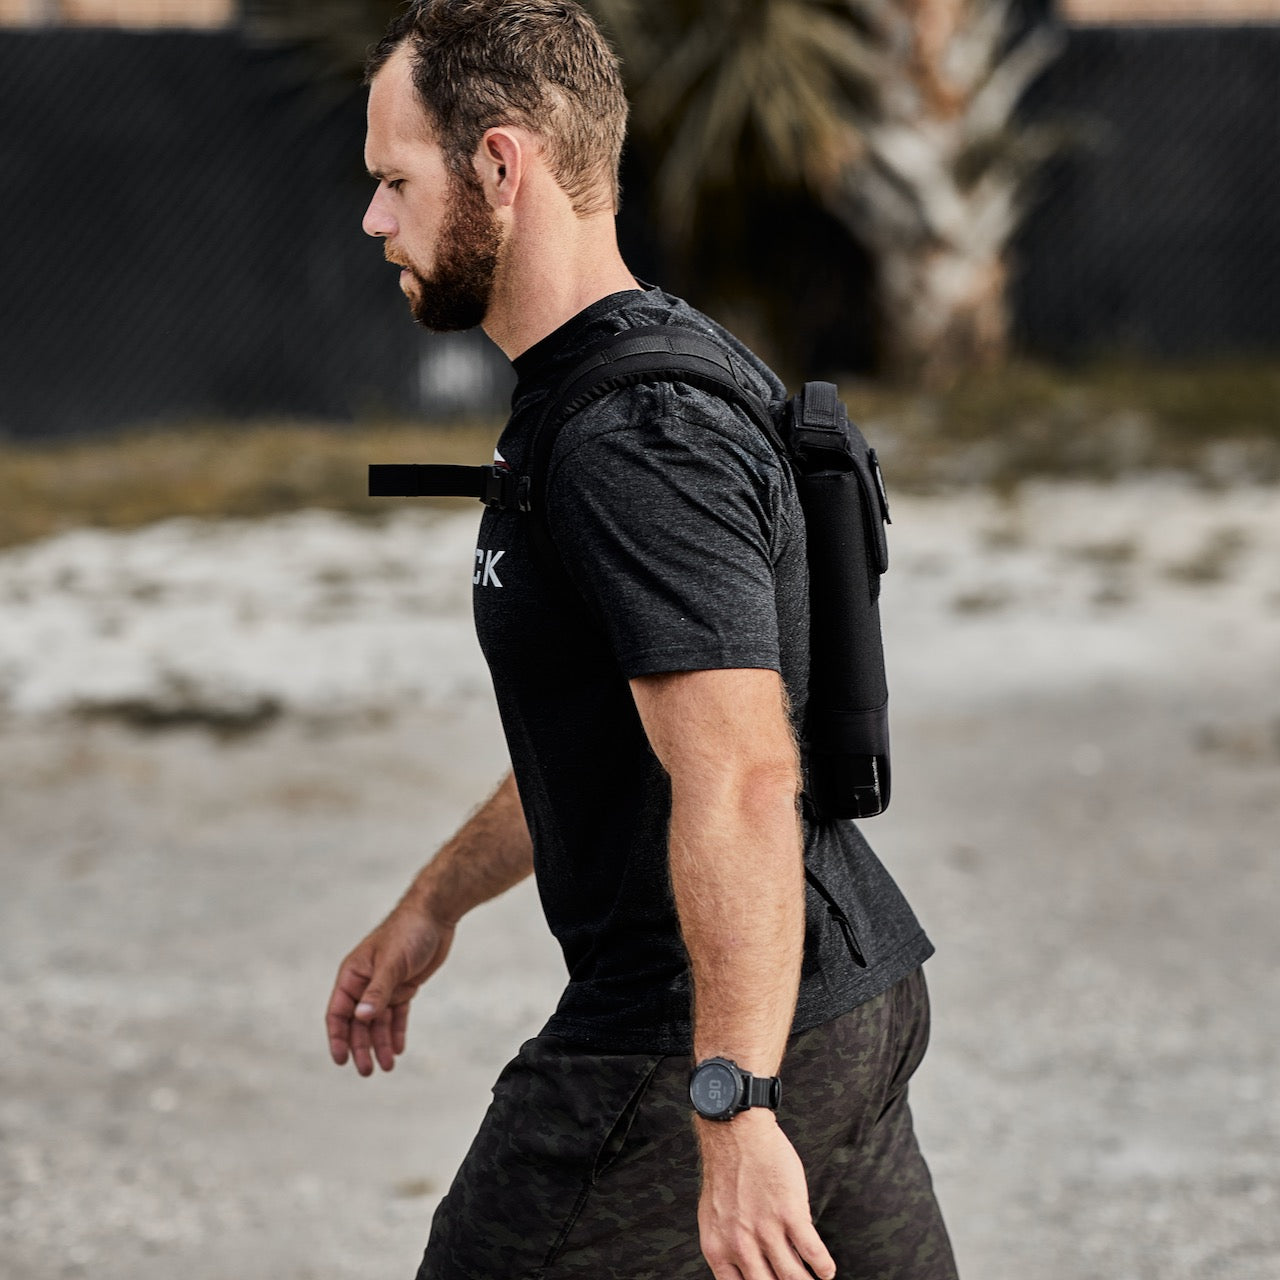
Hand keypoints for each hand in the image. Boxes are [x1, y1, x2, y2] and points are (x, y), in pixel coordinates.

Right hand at [325, 902, 455, 1075]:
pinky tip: (399, 1049)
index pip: (338, 1012)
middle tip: (367, 1071)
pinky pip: (396, 1014)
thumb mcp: (392, 963)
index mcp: (353, 974)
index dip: (337, 1037)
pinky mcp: (404, 986)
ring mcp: (385, 986)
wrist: (436, 915)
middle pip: (357, 1022)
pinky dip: (396, 1031)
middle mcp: (365, 982)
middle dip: (361, 1047)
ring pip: (378, 1022)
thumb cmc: (408, 932)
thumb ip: (377, 991)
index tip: (341, 1060)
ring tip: (387, 1067)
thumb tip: (360, 1018)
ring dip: (380, 1043)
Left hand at [696, 1110, 835, 1279]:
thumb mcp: (714, 1217)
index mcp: (718, 1248)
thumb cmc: (725, 1170)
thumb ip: (728, 1246)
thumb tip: (744, 1268)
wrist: (735, 1133)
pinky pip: (812, 1252)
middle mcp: (741, 1246)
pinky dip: (823, 1266)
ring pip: (794, 1277)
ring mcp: (766, 1230)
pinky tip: (826, 1269)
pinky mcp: (790, 1213)